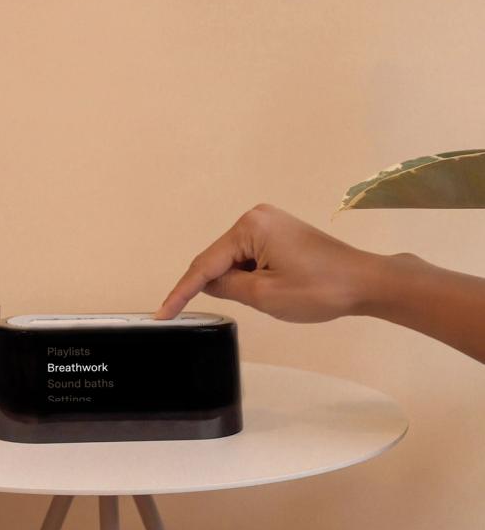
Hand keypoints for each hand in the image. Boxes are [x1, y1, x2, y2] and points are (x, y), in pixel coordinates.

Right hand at [155, 204, 376, 322]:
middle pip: (218, 259)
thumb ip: (227, 287)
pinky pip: (251, 257)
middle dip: (218, 286)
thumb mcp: (264, 295)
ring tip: (272, 297)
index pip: (205, 265)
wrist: (367, 282)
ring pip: (235, 261)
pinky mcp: (280, 233)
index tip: (162, 313)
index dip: (181, 292)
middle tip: (233, 309)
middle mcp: (256, 217)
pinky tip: (270, 290)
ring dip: (240, 283)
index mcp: (250, 226)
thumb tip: (209, 283)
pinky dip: (251, 276)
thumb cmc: (322, 288)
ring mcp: (269, 223)